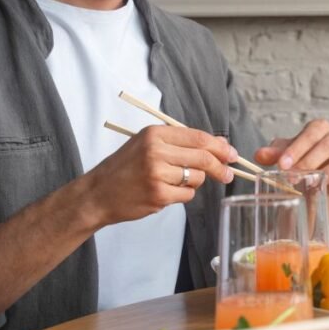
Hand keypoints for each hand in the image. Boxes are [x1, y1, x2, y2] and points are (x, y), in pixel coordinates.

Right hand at [85, 126, 237, 225]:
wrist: (97, 194)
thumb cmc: (125, 168)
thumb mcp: (147, 144)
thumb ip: (180, 143)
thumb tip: (220, 146)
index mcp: (155, 134)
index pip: (198, 137)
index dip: (219, 146)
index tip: (231, 154)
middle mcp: (156, 151)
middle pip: (203, 157)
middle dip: (220, 167)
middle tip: (228, 174)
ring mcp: (157, 174)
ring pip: (196, 177)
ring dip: (194, 182)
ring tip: (173, 182)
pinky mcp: (158, 195)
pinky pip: (187, 195)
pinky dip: (183, 195)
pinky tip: (165, 193)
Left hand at [254, 119, 328, 195]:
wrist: (314, 180)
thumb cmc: (300, 161)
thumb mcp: (285, 156)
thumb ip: (274, 154)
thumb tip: (259, 155)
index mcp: (320, 130)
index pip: (313, 131)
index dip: (299, 146)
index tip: (282, 164)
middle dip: (312, 159)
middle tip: (294, 177)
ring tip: (319, 183)